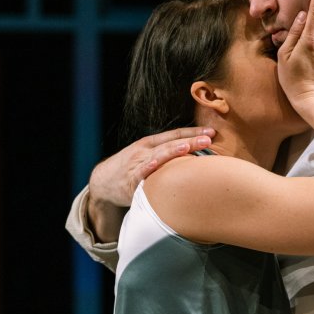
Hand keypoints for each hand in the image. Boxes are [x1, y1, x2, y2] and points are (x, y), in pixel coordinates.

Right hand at [86, 127, 214, 241]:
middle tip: (208, 139)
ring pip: (158, 155)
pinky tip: (156, 165)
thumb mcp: (146, 155)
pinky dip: (149, 168)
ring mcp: (137, 163)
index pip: (175, 134)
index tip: (211, 132)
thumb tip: (196, 156)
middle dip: (190, 140)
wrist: (102, 180)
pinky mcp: (130, 180)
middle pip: (170, 143)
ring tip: (188, 147)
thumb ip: (167, 155)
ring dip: (174, 151)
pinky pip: (141, 174)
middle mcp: (145, 150)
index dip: (193, 132)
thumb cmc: (130, 168)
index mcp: (150, 143)